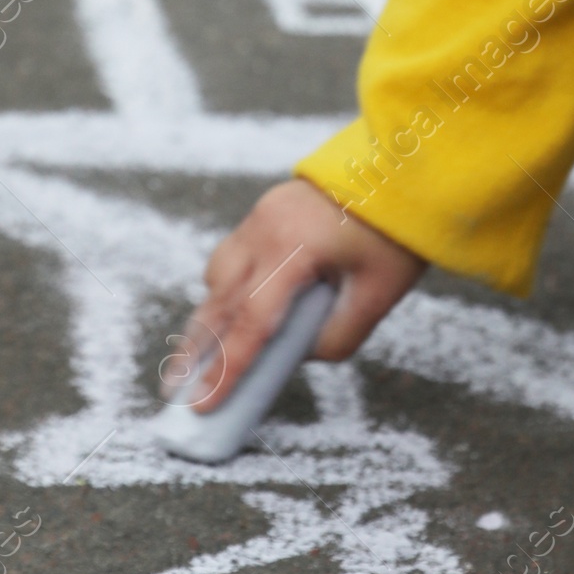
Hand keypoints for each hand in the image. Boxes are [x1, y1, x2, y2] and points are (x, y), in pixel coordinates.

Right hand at [166, 179, 424, 410]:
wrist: (399, 168)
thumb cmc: (394, 233)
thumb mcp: (377, 295)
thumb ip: (335, 337)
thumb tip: (296, 356)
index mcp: (294, 247)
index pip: (253, 320)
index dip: (227, 368)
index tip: (202, 405)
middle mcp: (265, 229)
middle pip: (221, 300)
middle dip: (196, 351)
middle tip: (174, 391)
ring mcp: (260, 216)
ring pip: (220, 275)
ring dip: (208, 318)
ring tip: (193, 360)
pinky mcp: (264, 212)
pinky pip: (233, 257)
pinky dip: (225, 290)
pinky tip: (225, 316)